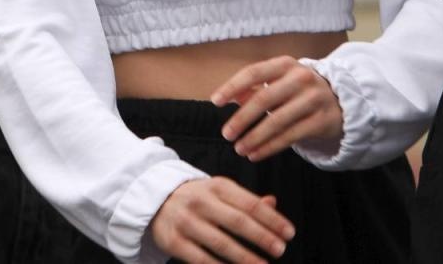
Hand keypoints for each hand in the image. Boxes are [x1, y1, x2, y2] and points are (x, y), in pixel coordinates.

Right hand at [149, 178, 293, 263]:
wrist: (153, 199)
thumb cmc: (196, 198)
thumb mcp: (220, 191)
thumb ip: (246, 199)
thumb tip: (273, 202)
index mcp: (217, 186)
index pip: (250, 203)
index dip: (272, 219)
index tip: (289, 232)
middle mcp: (201, 201)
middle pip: (238, 221)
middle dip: (262, 237)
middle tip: (281, 249)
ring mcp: (186, 222)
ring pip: (222, 243)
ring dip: (246, 257)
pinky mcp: (174, 241)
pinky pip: (202, 259)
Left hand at [211, 56, 343, 161]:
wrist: (340, 101)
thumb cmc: (299, 90)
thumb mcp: (280, 81)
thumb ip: (254, 87)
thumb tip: (229, 96)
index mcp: (285, 64)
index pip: (254, 72)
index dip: (232, 86)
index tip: (215, 101)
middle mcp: (301, 78)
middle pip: (264, 99)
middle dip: (242, 119)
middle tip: (226, 134)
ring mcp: (313, 99)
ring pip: (277, 121)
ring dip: (254, 137)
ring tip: (239, 149)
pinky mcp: (321, 120)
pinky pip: (290, 137)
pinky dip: (270, 147)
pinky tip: (256, 154)